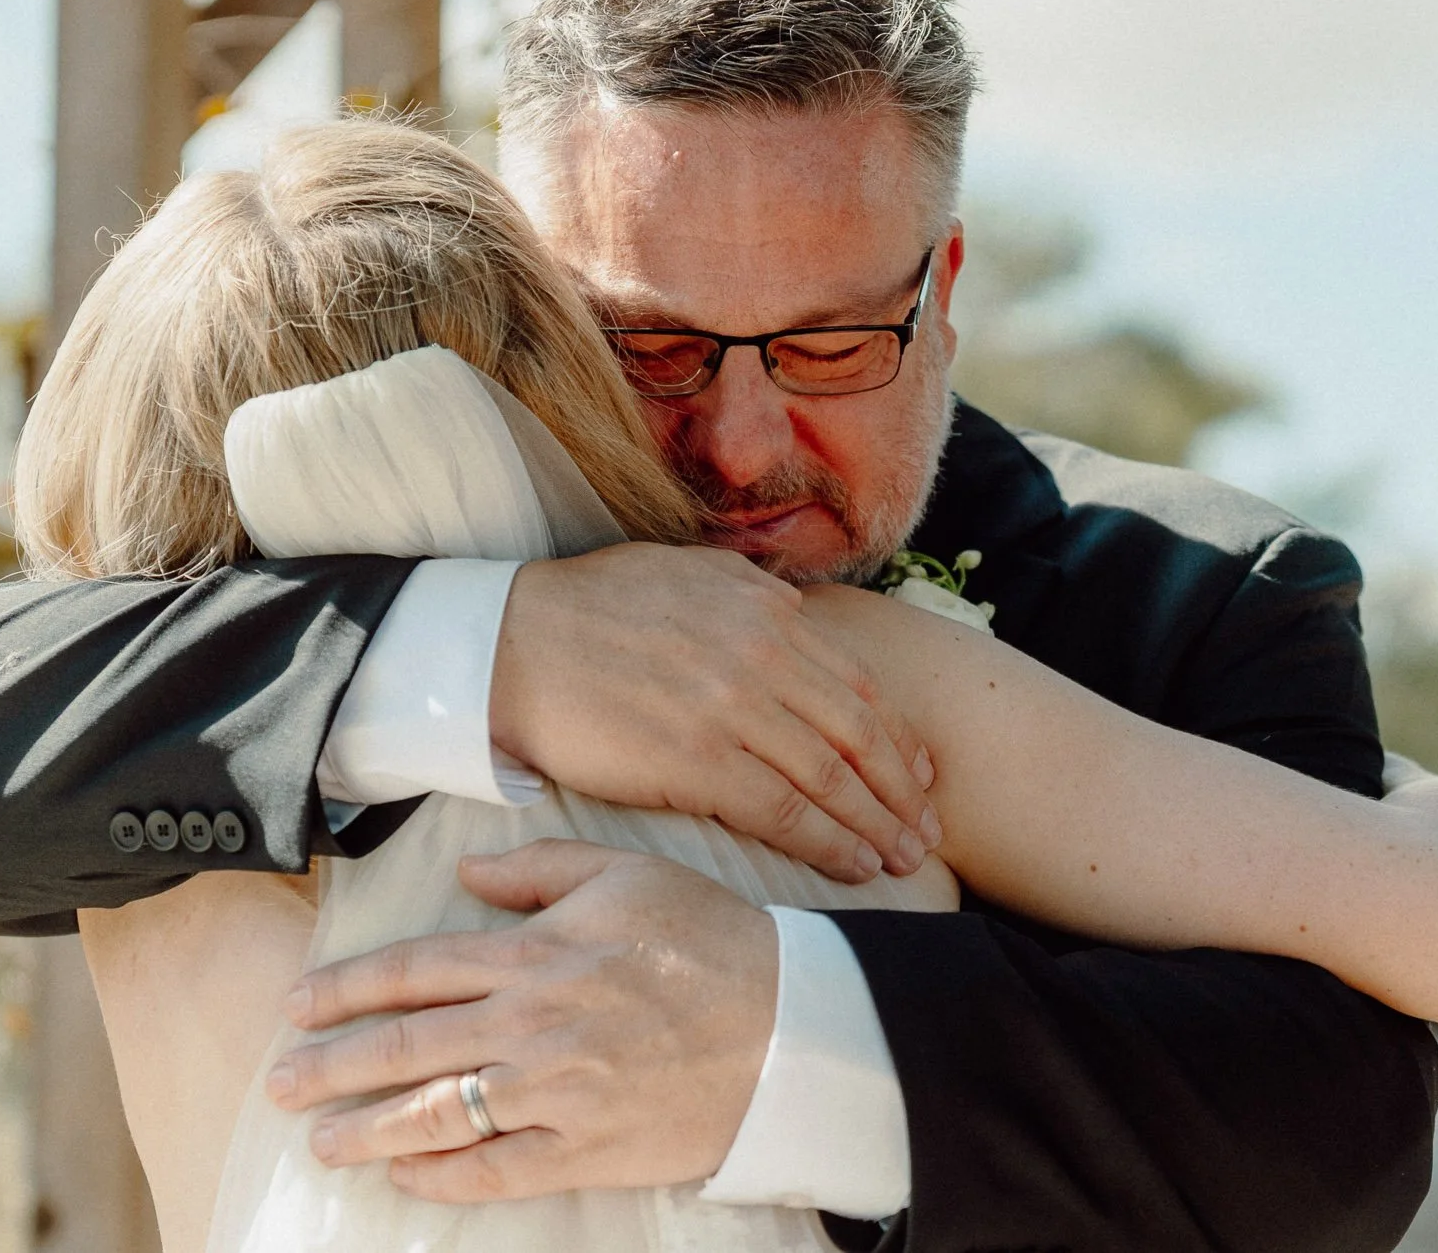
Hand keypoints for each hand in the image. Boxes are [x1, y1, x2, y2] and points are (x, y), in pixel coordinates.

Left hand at [271, 841, 776, 1199]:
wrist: (791, 1026)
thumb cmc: (711, 940)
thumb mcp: (626, 873)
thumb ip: (540, 868)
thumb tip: (468, 871)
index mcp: (535, 953)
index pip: (415, 971)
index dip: (346, 989)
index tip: (296, 1006)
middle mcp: (532, 1024)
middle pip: (406, 1049)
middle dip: (331, 1067)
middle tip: (279, 1083)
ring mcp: (556, 1093)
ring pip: (436, 1116)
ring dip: (368, 1130)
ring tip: (322, 1141)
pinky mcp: (587, 1149)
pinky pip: (495, 1171)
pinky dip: (442, 1178)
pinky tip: (406, 1178)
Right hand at [491, 543, 937, 882]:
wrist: (510, 644)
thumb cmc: (589, 610)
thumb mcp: (686, 573)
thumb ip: (750, 595)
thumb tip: (795, 614)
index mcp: (764, 609)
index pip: (858, 682)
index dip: (899, 737)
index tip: (922, 775)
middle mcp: (761, 651)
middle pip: (860, 732)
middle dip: (903, 790)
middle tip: (927, 832)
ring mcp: (732, 705)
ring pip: (831, 776)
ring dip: (876, 824)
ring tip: (901, 860)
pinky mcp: (696, 758)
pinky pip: (783, 809)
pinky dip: (826, 841)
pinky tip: (851, 865)